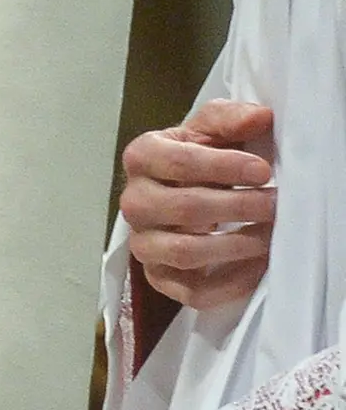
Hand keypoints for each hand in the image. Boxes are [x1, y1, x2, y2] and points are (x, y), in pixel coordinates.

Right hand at [122, 100, 277, 315]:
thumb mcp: (211, 127)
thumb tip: (259, 118)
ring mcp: (143, 243)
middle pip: (183, 209)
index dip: (224, 168)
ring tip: (270, 234)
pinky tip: (259, 266)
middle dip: (237, 207)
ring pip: (184, 252)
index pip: (178, 163)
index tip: (263, 171)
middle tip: (275, 204)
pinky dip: (230, 284)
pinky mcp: (158, 277)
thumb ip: (231, 118)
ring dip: (235, 245)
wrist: (183, 189)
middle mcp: (134, 202)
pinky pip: (191, 291)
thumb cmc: (200, 156)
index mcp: (142, 158)